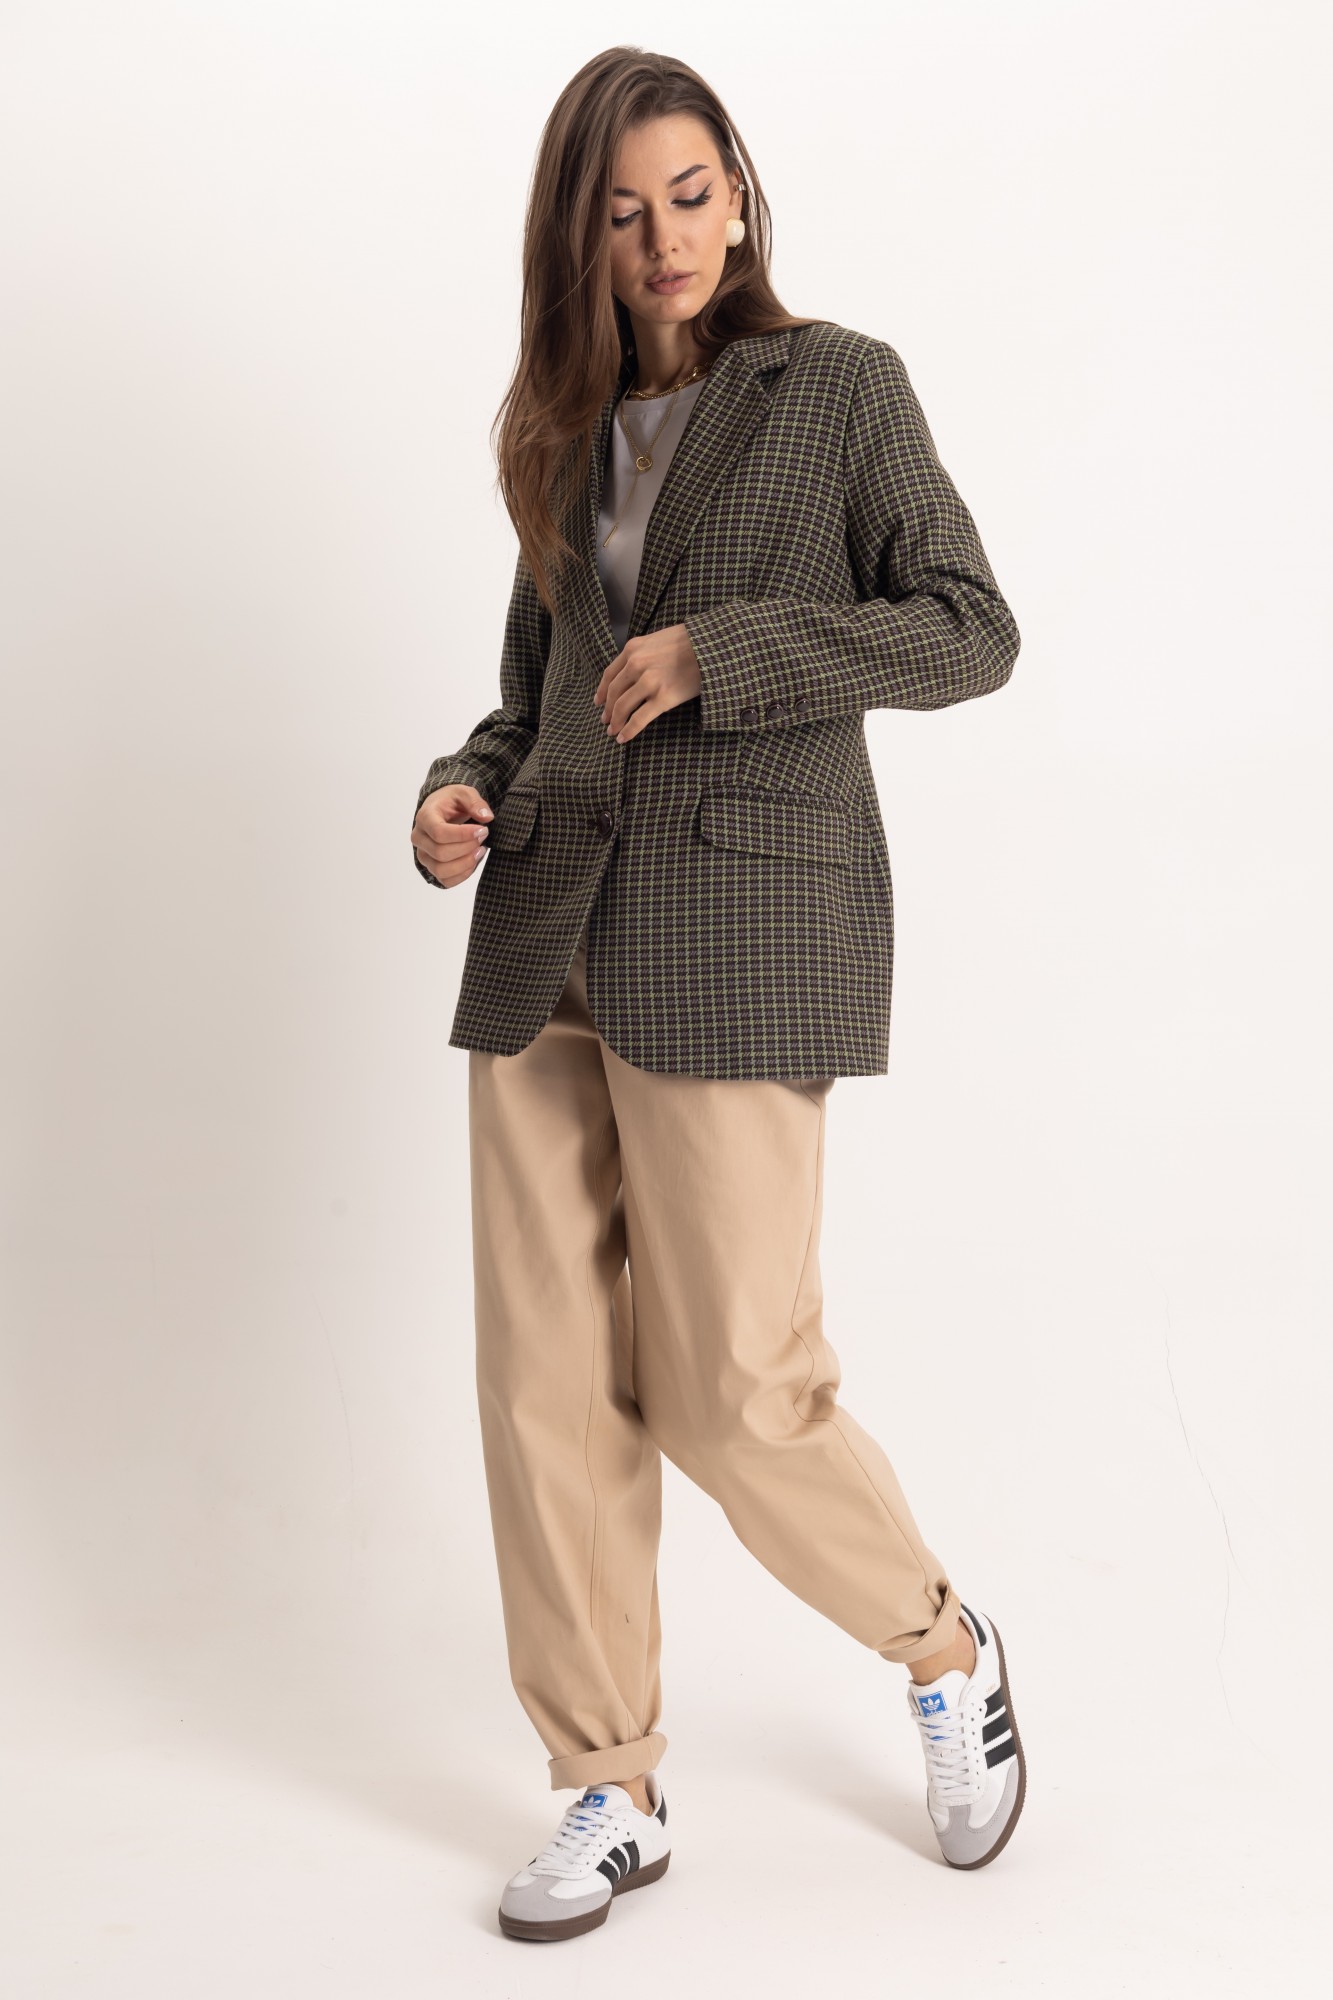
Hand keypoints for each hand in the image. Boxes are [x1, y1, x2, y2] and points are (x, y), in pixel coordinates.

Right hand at [410, 784, 492, 886]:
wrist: (442, 811)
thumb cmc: (451, 802)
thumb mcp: (464, 793)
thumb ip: (475, 802)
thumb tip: (486, 817)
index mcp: (424, 818)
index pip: (439, 833)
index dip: (463, 835)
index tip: (482, 830)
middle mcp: (419, 838)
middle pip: (440, 853)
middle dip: (467, 847)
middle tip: (483, 837)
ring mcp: (423, 855)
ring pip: (441, 870)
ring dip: (466, 863)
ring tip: (480, 850)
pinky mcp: (431, 868)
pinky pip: (445, 880)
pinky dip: (463, 875)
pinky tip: (474, 860)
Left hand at [592, 624, 701, 743]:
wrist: (713, 646)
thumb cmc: (691, 641)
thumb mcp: (659, 638)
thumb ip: (643, 653)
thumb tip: (635, 670)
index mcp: (633, 649)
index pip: (610, 674)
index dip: (602, 691)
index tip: (599, 702)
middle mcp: (637, 664)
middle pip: (613, 693)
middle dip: (607, 710)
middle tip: (605, 721)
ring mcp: (649, 682)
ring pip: (622, 707)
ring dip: (615, 722)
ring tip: (613, 731)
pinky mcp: (663, 698)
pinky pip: (639, 719)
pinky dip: (629, 731)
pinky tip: (623, 738)